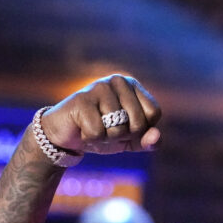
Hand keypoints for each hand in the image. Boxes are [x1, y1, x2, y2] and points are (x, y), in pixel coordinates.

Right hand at [39, 74, 161, 154]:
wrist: (65, 134)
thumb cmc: (102, 133)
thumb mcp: (130, 140)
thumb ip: (148, 141)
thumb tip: (156, 136)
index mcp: (132, 85)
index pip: (153, 113)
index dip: (141, 129)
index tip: (124, 126)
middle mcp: (118, 81)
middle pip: (138, 123)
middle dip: (123, 136)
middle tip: (106, 128)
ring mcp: (99, 87)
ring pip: (118, 129)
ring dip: (106, 138)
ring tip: (93, 127)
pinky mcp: (82, 100)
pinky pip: (98, 133)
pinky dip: (90, 139)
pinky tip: (81, 128)